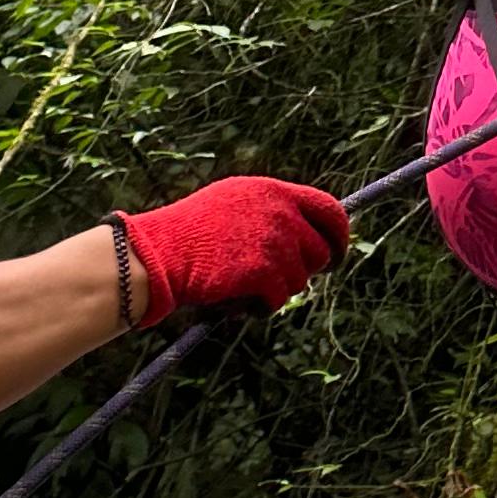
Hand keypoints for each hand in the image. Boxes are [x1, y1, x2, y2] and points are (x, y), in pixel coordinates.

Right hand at [122, 175, 351, 321]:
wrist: (157, 253)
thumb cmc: (189, 234)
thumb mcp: (233, 204)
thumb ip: (271, 211)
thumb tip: (305, 232)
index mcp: (273, 191)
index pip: (329, 210)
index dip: (339, 235)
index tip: (337, 253)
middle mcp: (280, 213)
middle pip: (321, 251)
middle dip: (305, 270)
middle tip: (281, 279)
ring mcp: (274, 242)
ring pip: (299, 279)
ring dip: (276, 289)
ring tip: (242, 284)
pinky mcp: (264, 272)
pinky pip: (278, 299)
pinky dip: (260, 306)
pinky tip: (236, 298)